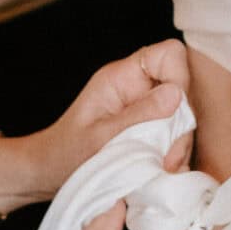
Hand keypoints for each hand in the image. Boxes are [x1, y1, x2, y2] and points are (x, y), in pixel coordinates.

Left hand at [0, 40, 191, 211]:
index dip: (179, 78)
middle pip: (182, 89)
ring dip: (179, 144)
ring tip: (164, 169)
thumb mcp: (100, 138)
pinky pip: (174, 135)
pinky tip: (163, 171)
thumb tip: (177, 94)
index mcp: (121, 77)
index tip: (174, 114)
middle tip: (168, 158)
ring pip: (182, 116)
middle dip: (181, 125)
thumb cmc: (66, 154)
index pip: (167, 54)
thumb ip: (139, 115)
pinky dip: (174, 154)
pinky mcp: (149, 130)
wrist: (48, 175)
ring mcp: (144, 109)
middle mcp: (137, 88)